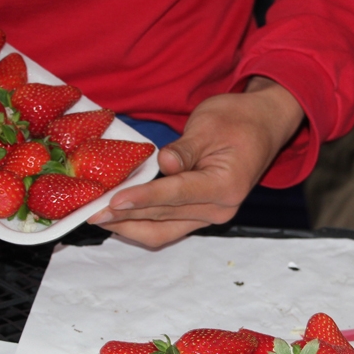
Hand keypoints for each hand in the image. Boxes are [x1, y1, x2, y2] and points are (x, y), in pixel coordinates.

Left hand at [87, 76, 304, 248]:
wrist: (262, 126)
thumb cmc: (238, 121)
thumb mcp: (209, 126)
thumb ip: (184, 150)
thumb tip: (163, 163)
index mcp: (226, 186)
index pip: (176, 195)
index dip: (143, 198)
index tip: (113, 201)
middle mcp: (220, 209)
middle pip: (164, 218)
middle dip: (126, 216)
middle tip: (91, 212)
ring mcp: (211, 216)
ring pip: (163, 232)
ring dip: (130, 227)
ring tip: (99, 219)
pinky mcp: (201, 215)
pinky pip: (168, 228)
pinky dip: (142, 224)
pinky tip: (119, 218)